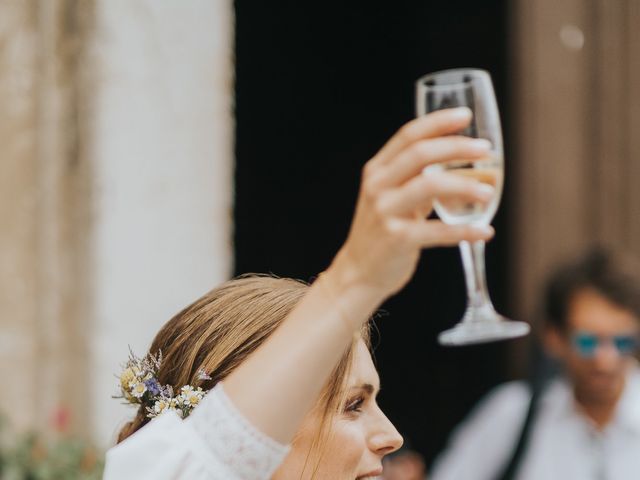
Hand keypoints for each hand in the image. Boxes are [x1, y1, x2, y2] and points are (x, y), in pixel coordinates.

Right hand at [331, 107, 494, 299]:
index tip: (465, 116)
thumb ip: (418, 179)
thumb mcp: (392, 198)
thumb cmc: (381, 233)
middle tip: (485, 150)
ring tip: (488, 193)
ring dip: (464, 186)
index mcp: (377, 171)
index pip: (408, 136)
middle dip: (456, 148)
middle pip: (420, 154)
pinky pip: (437, 231)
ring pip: (429, 187)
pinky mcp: (397, 240)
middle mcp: (377, 187)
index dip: (438, 122)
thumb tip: (461, 164)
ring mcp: (385, 212)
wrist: (358, 273)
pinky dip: (465, 231)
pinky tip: (485, 232)